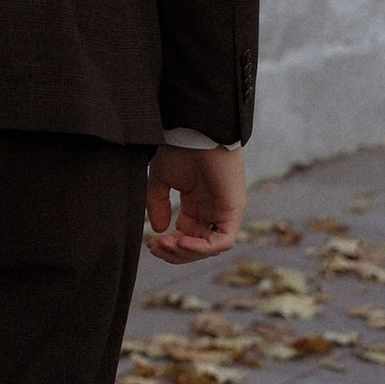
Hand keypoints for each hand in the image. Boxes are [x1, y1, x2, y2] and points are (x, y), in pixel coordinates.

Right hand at [146, 144, 246, 259]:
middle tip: (155, 248)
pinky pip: (222, 240)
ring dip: (186, 252)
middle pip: (197, 247)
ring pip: (209, 248)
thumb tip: (160, 230)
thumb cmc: (180, 148)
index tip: (150, 244)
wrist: (195, 131)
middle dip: (175, 252)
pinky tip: (181, 242)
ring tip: (166, 245)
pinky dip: (203, 248)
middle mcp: (211, 211)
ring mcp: (224, 211)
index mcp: (196, 204)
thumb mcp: (160, 179)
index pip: (186, 237)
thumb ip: (158, 204)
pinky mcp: (233, 210)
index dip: (170, 246)